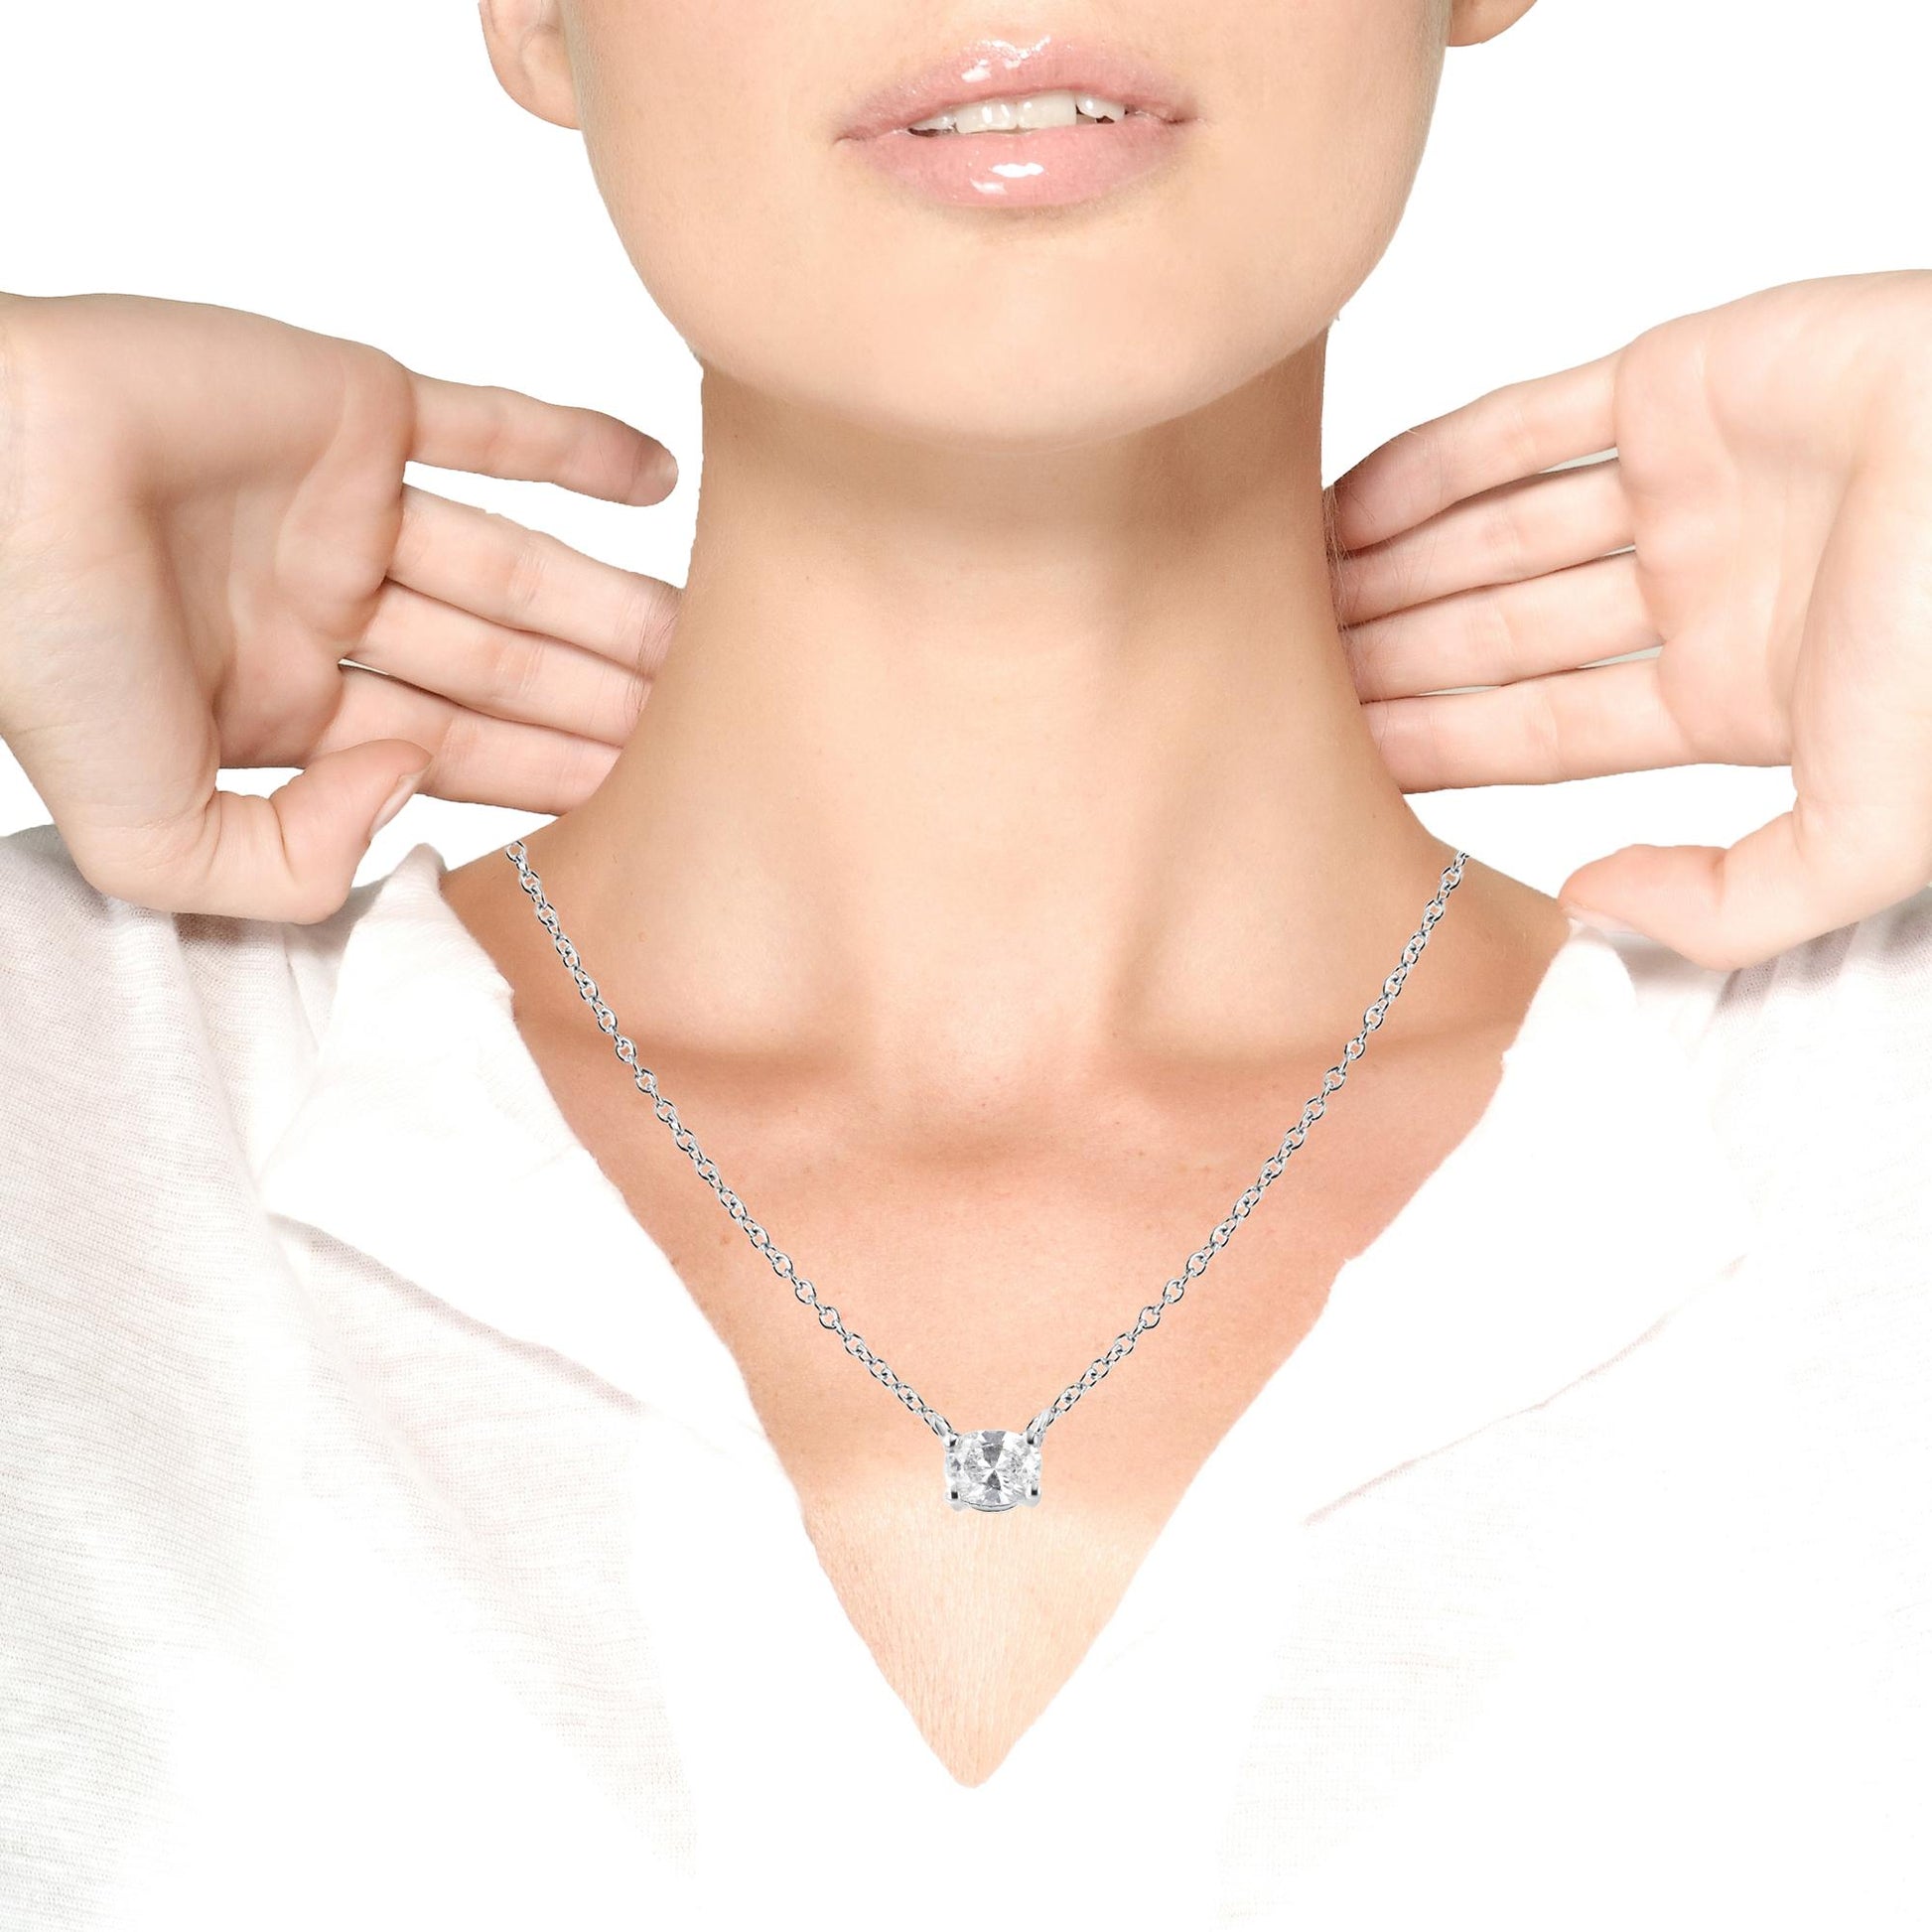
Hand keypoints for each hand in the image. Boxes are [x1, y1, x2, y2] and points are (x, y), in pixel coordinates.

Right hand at [0, 292, 678, 920]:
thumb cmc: (39, 652)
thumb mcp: (152, 839)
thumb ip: (291, 865)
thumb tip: (417, 789)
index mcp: (284, 711)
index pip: (456, 753)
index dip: (553, 776)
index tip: (654, 805)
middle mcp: (326, 611)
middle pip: (503, 664)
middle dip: (603, 702)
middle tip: (720, 728)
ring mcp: (344, 507)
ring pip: (515, 564)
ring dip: (612, 600)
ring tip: (714, 638)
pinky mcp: (352, 404)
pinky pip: (488, 423)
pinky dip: (576, 444)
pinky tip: (661, 476)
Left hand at [1325, 270, 1931, 969]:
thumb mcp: (1868, 835)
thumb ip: (1734, 902)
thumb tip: (1587, 901)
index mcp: (1731, 695)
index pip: (1537, 732)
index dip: (1431, 743)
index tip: (1326, 760)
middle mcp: (1695, 593)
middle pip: (1498, 635)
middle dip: (1392, 657)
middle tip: (1271, 680)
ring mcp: (1684, 486)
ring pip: (1494, 535)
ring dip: (1392, 566)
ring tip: (1279, 600)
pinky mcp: (1679, 379)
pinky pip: (1523, 427)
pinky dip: (1431, 465)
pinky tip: (1343, 508)